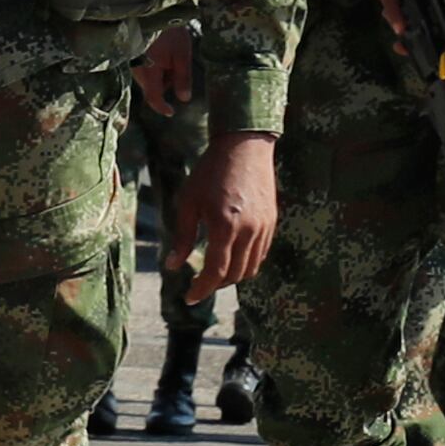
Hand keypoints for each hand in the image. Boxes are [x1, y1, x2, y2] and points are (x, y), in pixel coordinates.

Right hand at [132, 23, 199, 113]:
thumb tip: (184, 99)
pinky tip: (161, 51)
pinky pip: (142, 67)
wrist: (150, 9)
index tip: (171, 112)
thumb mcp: (182, 55)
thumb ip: (183, 78)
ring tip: (171, 55)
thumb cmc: (168, 32)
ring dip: (160, 74)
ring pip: (147, 77)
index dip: (162, 107)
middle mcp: (137, 70)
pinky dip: (154, 66)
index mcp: (150, 72)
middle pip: (151, 87)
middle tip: (178, 69)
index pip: (153, 98)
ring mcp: (131, 61)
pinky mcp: (130, 53)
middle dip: (165, 84)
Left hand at [166, 128, 278, 294]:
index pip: (216, 272)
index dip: (202, 289)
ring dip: (232, 276)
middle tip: (198, 286)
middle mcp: (249, 231)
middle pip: (234, 275)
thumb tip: (173, 266)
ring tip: (214, 274)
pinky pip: (261, 254)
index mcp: (224, 226)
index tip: (189, 298)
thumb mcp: (187, 202)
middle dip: (215, 285)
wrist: (243, 147)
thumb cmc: (209, 173)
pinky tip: (231, 258)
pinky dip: (246, 263)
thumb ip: (182, 237)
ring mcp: (264, 228)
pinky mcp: (272, 222)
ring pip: (251, 268)